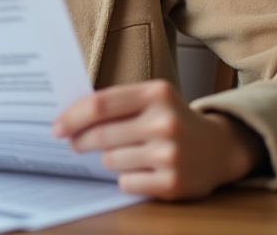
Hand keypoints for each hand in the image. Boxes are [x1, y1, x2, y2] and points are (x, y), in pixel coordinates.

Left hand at [53, 80, 262, 199]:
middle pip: (101, 135)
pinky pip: (127, 182)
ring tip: (124, 153)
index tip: (56, 127)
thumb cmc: (174, 120)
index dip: (72, 117)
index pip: (100, 104)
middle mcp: (165, 122)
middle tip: (73, 144)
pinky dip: (127, 178)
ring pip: (111, 160)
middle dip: (80, 141)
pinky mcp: (173, 183)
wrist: (220, 149)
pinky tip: (142, 170)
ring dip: (109, 159)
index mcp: (157, 93)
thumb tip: (70, 117)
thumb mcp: (153, 99)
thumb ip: (118, 103)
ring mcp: (170, 154)